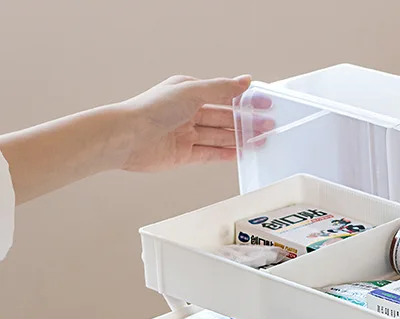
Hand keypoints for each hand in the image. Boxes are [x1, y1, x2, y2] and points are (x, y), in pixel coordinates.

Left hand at [117, 75, 273, 171]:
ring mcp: (186, 134)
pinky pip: (210, 154)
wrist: (129, 137)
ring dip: (240, 139)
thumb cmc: (153, 109)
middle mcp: (188, 112)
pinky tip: (241, 154)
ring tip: (260, 141)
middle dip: (247, 122)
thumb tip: (244, 81)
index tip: (264, 104)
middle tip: (268, 126)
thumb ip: (221, 89)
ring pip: (219, 136)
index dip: (245, 100)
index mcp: (188, 92)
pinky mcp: (184, 154)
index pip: (223, 95)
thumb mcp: (192, 92)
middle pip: (224, 118)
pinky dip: (226, 154)